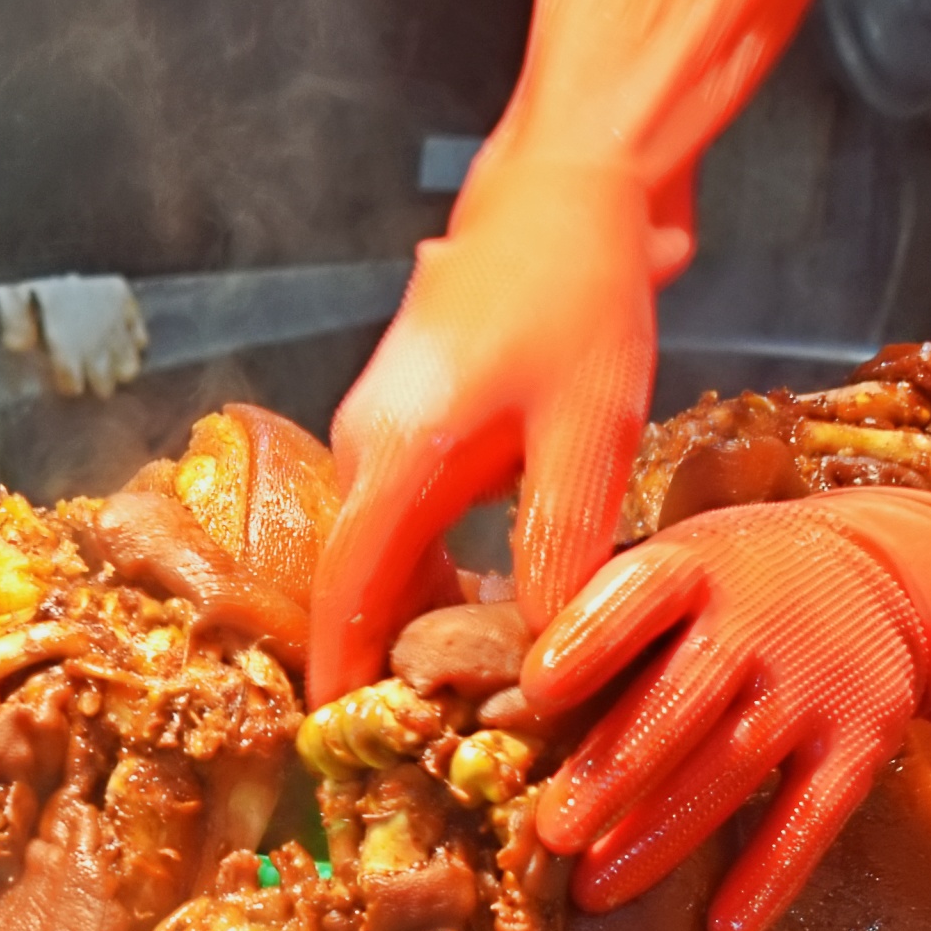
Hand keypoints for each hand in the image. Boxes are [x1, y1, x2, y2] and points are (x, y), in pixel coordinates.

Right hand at [308, 153, 664, 700]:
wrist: (570, 181)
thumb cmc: (578, 297)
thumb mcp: (587, 435)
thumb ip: (560, 551)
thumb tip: (543, 660)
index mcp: (392, 460)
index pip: (345, 598)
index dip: (343, 678)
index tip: (345, 748)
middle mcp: (366, 449)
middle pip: (359, 582)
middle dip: (393, 660)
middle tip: (445, 737)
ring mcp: (382, 427)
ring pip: (389, 550)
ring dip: (426, 615)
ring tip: (478, 686)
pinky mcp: (416, 415)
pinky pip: (410, 515)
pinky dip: (441, 566)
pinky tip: (499, 600)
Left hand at [518, 502, 927, 930]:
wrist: (886, 574)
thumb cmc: (726, 585)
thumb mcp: (669, 565)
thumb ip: (588, 612)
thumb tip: (461, 675)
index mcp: (691, 567)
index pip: (640, 594)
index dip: (591, 639)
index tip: (537, 690)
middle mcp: (758, 621)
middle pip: (681, 701)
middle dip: (614, 771)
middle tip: (550, 834)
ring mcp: (816, 684)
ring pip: (734, 767)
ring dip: (664, 835)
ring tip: (597, 891)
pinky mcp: (864, 739)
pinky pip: (815, 815)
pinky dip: (772, 874)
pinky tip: (725, 929)